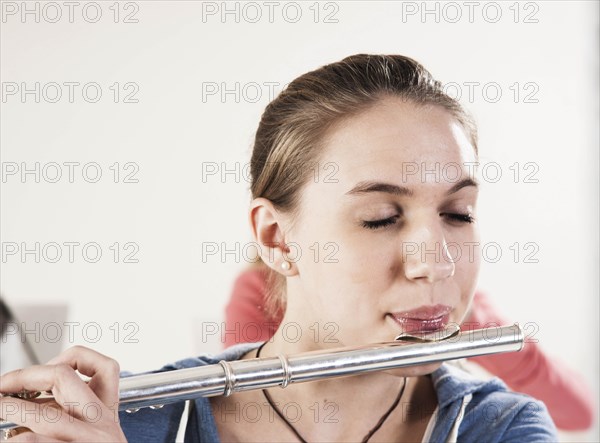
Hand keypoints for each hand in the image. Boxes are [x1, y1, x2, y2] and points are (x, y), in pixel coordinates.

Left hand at [0, 346, 126, 441]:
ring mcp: (86, 441)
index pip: (104, 366)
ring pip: (40, 414)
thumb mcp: (92, 434)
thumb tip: (27, 396)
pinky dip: (13, 438)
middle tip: (3, 384)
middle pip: (63, 376)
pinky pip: (31, 440)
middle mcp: (101, 424)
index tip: (41, 370)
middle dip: (24, 376)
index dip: (66, 358)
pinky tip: (8, 439)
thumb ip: (68, 412)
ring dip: (9, 408)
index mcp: (109, 413)